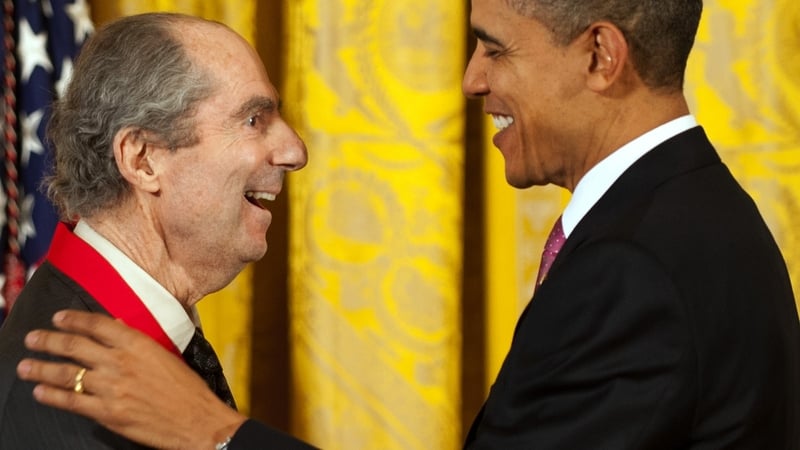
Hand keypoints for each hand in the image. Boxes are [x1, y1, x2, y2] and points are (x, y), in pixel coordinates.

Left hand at [16, 310, 246, 449]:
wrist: (197, 420)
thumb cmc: (187, 388)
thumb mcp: (165, 355)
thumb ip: (138, 343)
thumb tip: (117, 330)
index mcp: (138, 344)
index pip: (96, 324)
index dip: (73, 319)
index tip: (58, 318)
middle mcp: (121, 362)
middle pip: (74, 346)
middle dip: (48, 341)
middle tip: (32, 338)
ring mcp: (112, 388)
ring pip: (67, 373)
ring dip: (41, 368)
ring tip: (25, 366)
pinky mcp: (108, 413)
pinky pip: (72, 401)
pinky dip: (52, 396)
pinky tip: (40, 392)